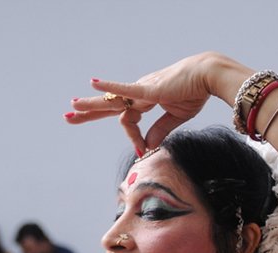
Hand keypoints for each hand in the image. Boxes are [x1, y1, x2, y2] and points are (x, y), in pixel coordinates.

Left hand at [68, 52, 224, 153]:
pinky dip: (110, 86)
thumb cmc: (195, 92)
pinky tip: (94, 82)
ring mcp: (141, 89)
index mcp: (144, 99)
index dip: (132, 137)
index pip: (128, 119)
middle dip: (89, 112)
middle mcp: (138, 93)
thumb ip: (159, 130)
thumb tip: (147, 145)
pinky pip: (125, 88)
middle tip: (68, 117)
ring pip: (112, 99)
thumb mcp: (175, 117)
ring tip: (72, 106)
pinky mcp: (148, 88)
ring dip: (92, 104)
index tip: (141, 150)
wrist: (208, 76)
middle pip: (109, 105)